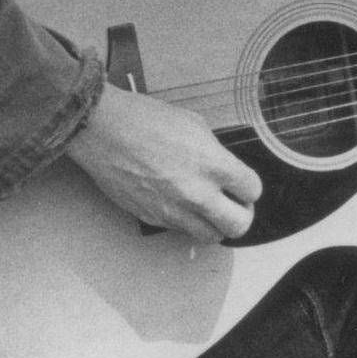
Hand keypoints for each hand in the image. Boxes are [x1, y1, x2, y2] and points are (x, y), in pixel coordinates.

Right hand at [65, 89, 261, 242]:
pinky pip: (180, 230)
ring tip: (208, 208)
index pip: (252, 190)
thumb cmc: (145, 120)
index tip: (243, 185)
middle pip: (239, 225)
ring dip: (215, 223)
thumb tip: (223, 167)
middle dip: (241, 214)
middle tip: (234, 204)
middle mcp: (196, 193)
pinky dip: (187, 221)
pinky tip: (180, 203)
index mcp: (212, 164)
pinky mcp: (153, 218)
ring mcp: (173, 210)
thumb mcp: (194, 124)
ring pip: (211, 236)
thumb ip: (215, 152)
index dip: (250, 187)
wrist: (104, 131)